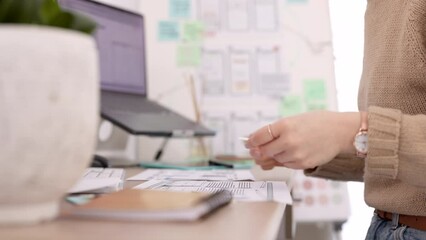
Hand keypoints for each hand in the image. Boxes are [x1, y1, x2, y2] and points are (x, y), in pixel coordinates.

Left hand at [245, 111, 359, 169]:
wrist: (339, 132)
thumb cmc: (316, 122)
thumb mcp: (294, 120)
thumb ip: (275, 130)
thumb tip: (255, 140)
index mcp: (285, 125)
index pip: (259, 136)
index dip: (250, 141)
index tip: (247, 142)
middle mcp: (289, 141)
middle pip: (263, 151)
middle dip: (257, 152)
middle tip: (254, 151)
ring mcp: (296, 154)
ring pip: (274, 159)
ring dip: (272, 156)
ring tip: (279, 149)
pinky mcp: (302, 164)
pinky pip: (286, 165)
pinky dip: (284, 160)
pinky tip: (289, 153)